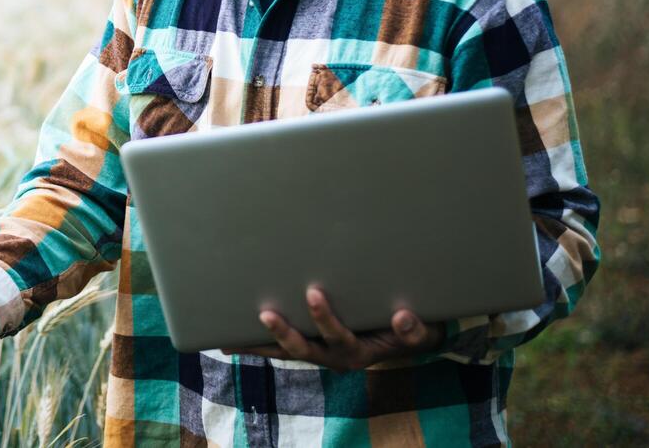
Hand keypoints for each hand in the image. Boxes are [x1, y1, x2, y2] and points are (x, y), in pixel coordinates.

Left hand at [220, 286, 440, 370]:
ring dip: (258, 345)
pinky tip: (230, 337)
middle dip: (282, 334)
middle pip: (302, 349)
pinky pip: (281, 348)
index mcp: (357, 353)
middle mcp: (333, 356)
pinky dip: (258, 344)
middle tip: (265, 314)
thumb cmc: (409, 332)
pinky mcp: (311, 346)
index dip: (324, 317)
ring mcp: (318, 352)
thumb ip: (414, 329)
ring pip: (284, 352)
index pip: (337, 335)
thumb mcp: (420, 333)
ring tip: (228, 338)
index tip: (313, 293)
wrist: (407, 342)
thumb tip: (404, 317)